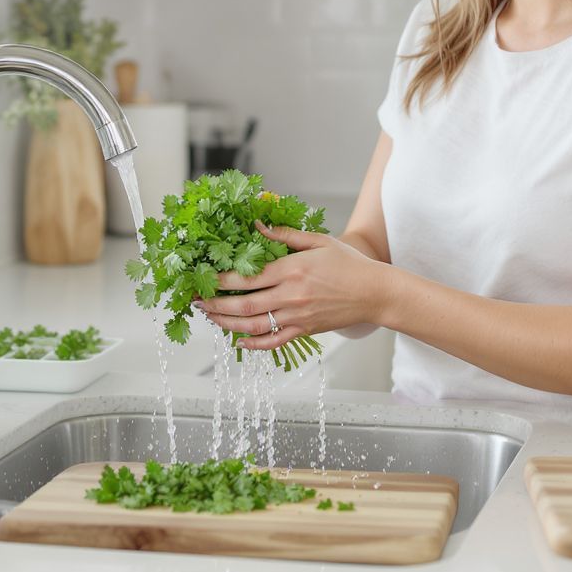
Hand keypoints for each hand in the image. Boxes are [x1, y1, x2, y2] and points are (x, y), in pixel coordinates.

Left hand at [194, 221, 387, 351]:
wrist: (375, 292)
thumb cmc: (348, 263)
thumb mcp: (318, 241)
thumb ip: (285, 234)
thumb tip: (257, 226)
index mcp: (292, 270)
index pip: (248, 277)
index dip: (222, 279)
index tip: (205, 277)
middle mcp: (291, 295)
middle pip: (244, 305)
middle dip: (216, 304)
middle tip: (197, 301)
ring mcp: (298, 316)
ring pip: (254, 325)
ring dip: (227, 324)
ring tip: (210, 318)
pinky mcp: (305, 330)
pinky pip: (275, 341)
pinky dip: (254, 344)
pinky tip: (239, 341)